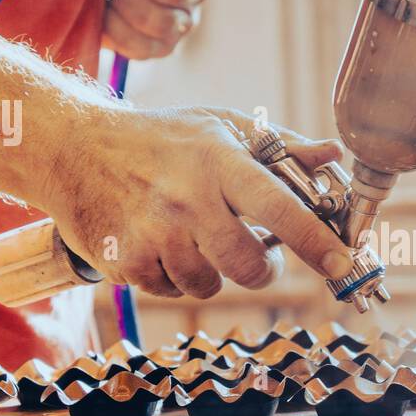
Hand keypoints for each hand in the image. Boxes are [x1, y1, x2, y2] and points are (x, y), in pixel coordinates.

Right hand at [43, 105, 354, 298]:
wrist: (74, 147)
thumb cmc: (161, 137)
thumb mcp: (222, 125)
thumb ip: (281, 147)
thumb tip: (333, 155)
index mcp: (219, 162)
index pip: (280, 207)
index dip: (315, 240)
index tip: (342, 262)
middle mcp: (187, 199)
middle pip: (248, 265)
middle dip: (261, 269)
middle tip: (257, 256)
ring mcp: (153, 233)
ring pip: (208, 284)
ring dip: (211, 271)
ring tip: (195, 238)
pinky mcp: (124, 260)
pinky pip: (170, 290)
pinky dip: (174, 277)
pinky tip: (162, 245)